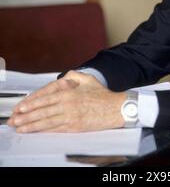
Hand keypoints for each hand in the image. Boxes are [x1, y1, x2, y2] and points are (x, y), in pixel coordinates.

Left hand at [7, 71, 125, 132]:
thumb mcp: (87, 79)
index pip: (45, 99)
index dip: (31, 104)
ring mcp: (71, 117)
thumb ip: (72, 76)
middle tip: (15, 119)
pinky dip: (44, 131)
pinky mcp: (75, 127)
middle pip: (43, 111)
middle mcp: (68, 105)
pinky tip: (37, 131)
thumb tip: (61, 78)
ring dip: (32, 125)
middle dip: (27, 116)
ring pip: (47, 122)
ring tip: (21, 127)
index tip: (21, 107)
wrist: (115, 108)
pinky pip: (56, 130)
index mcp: (69, 93)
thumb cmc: (102, 94)